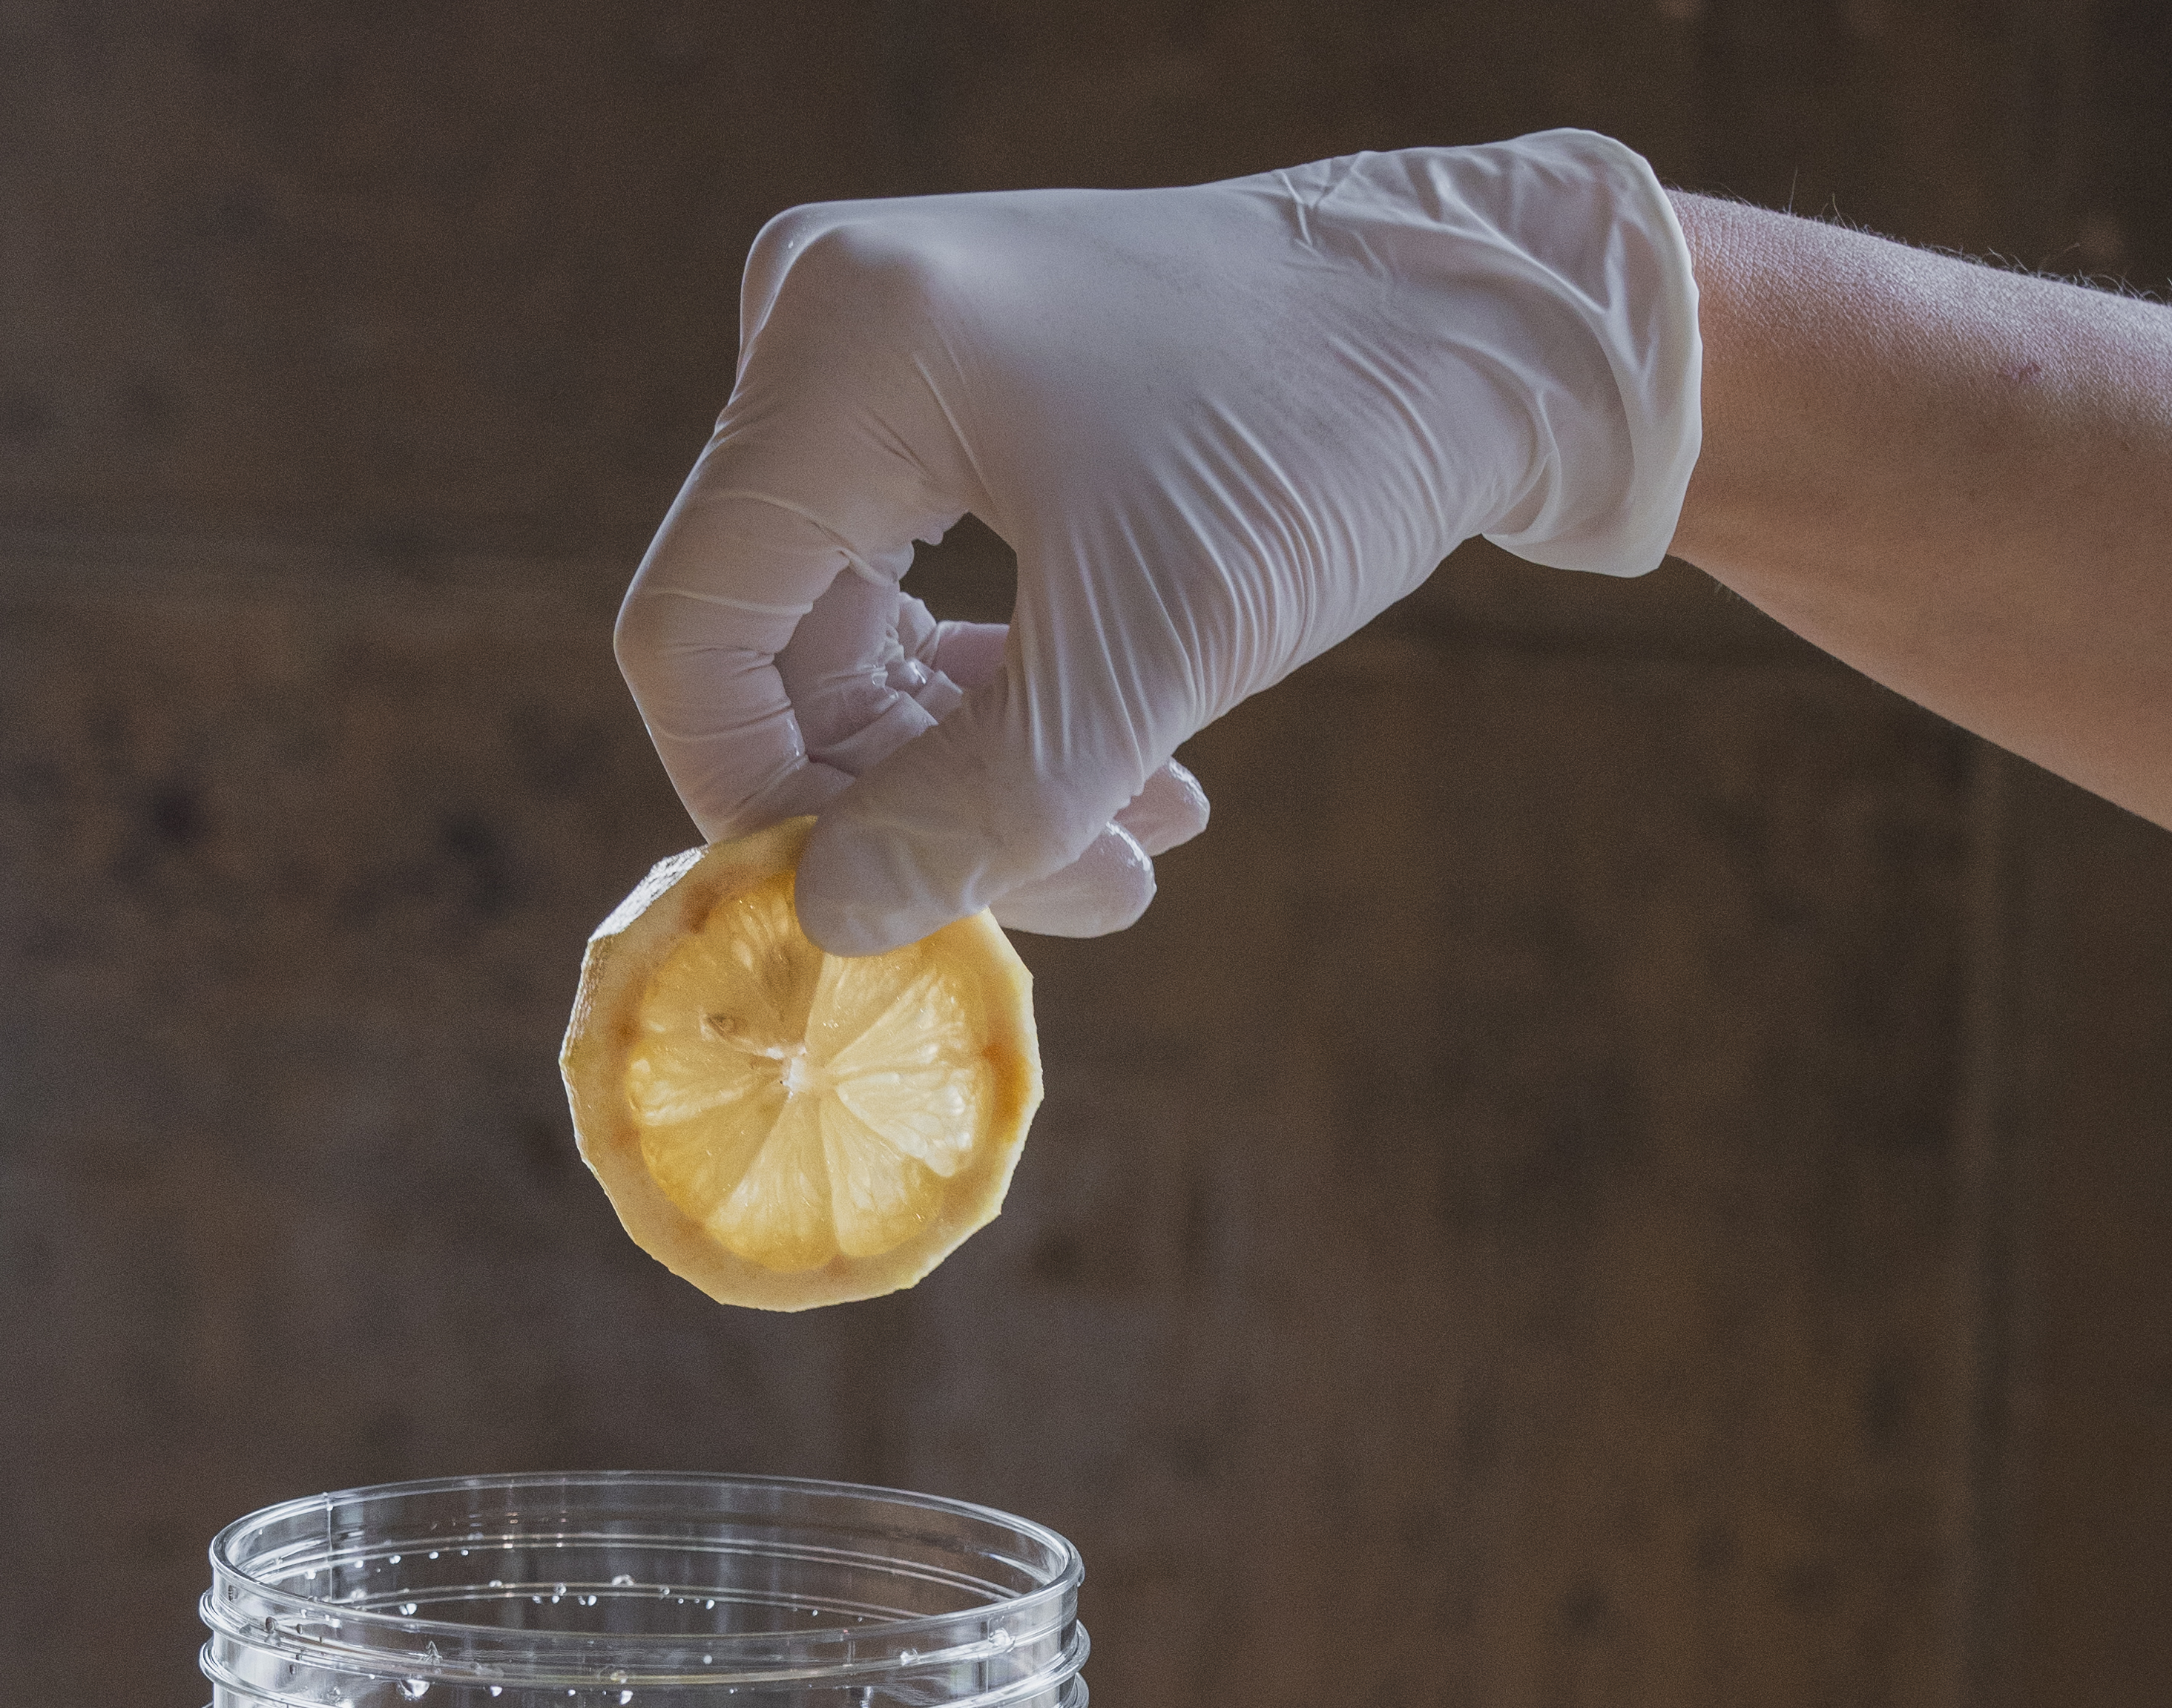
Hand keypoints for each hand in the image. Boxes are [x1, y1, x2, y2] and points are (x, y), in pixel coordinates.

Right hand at [615, 131, 1698, 953]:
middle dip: (911, 803)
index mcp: (840, 351)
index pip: (693, 637)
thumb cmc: (1321, 450)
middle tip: (1079, 896)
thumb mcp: (1142, 666)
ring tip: (1130, 857)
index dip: (761, 803)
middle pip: (774, 651)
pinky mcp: (941, 394)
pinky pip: (911, 596)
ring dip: (976, 775)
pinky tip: (1129, 794)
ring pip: (851, 645)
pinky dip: (1006, 705)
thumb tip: (825, 923)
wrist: (1479, 321)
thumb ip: (972, 813)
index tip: (880, 908)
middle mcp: (823, 325)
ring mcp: (878, 353)